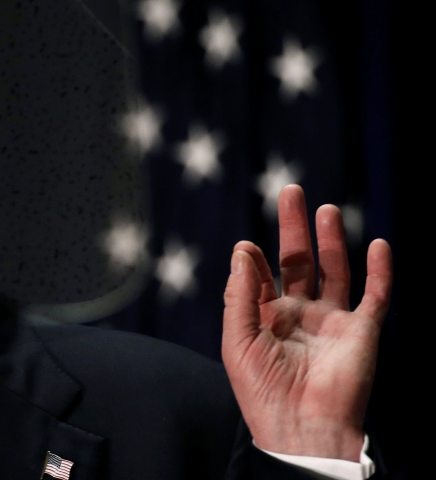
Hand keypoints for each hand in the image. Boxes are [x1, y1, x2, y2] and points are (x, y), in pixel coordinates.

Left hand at [221, 184, 391, 460]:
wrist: (301, 426)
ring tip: (325, 209)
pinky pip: (375, 296)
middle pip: (298, 261)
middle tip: (291, 191)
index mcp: (265, 318)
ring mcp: (331, 321)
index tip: (249, 245)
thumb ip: (240, 294)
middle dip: (295, 228)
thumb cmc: (262, 390)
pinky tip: (378, 245)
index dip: (254, 258)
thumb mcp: (237, 340)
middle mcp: (299, 314)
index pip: (260, 275)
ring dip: (331, 240)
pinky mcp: (361, 331)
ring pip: (334, 271)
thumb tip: (243, 249)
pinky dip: (380, 271)